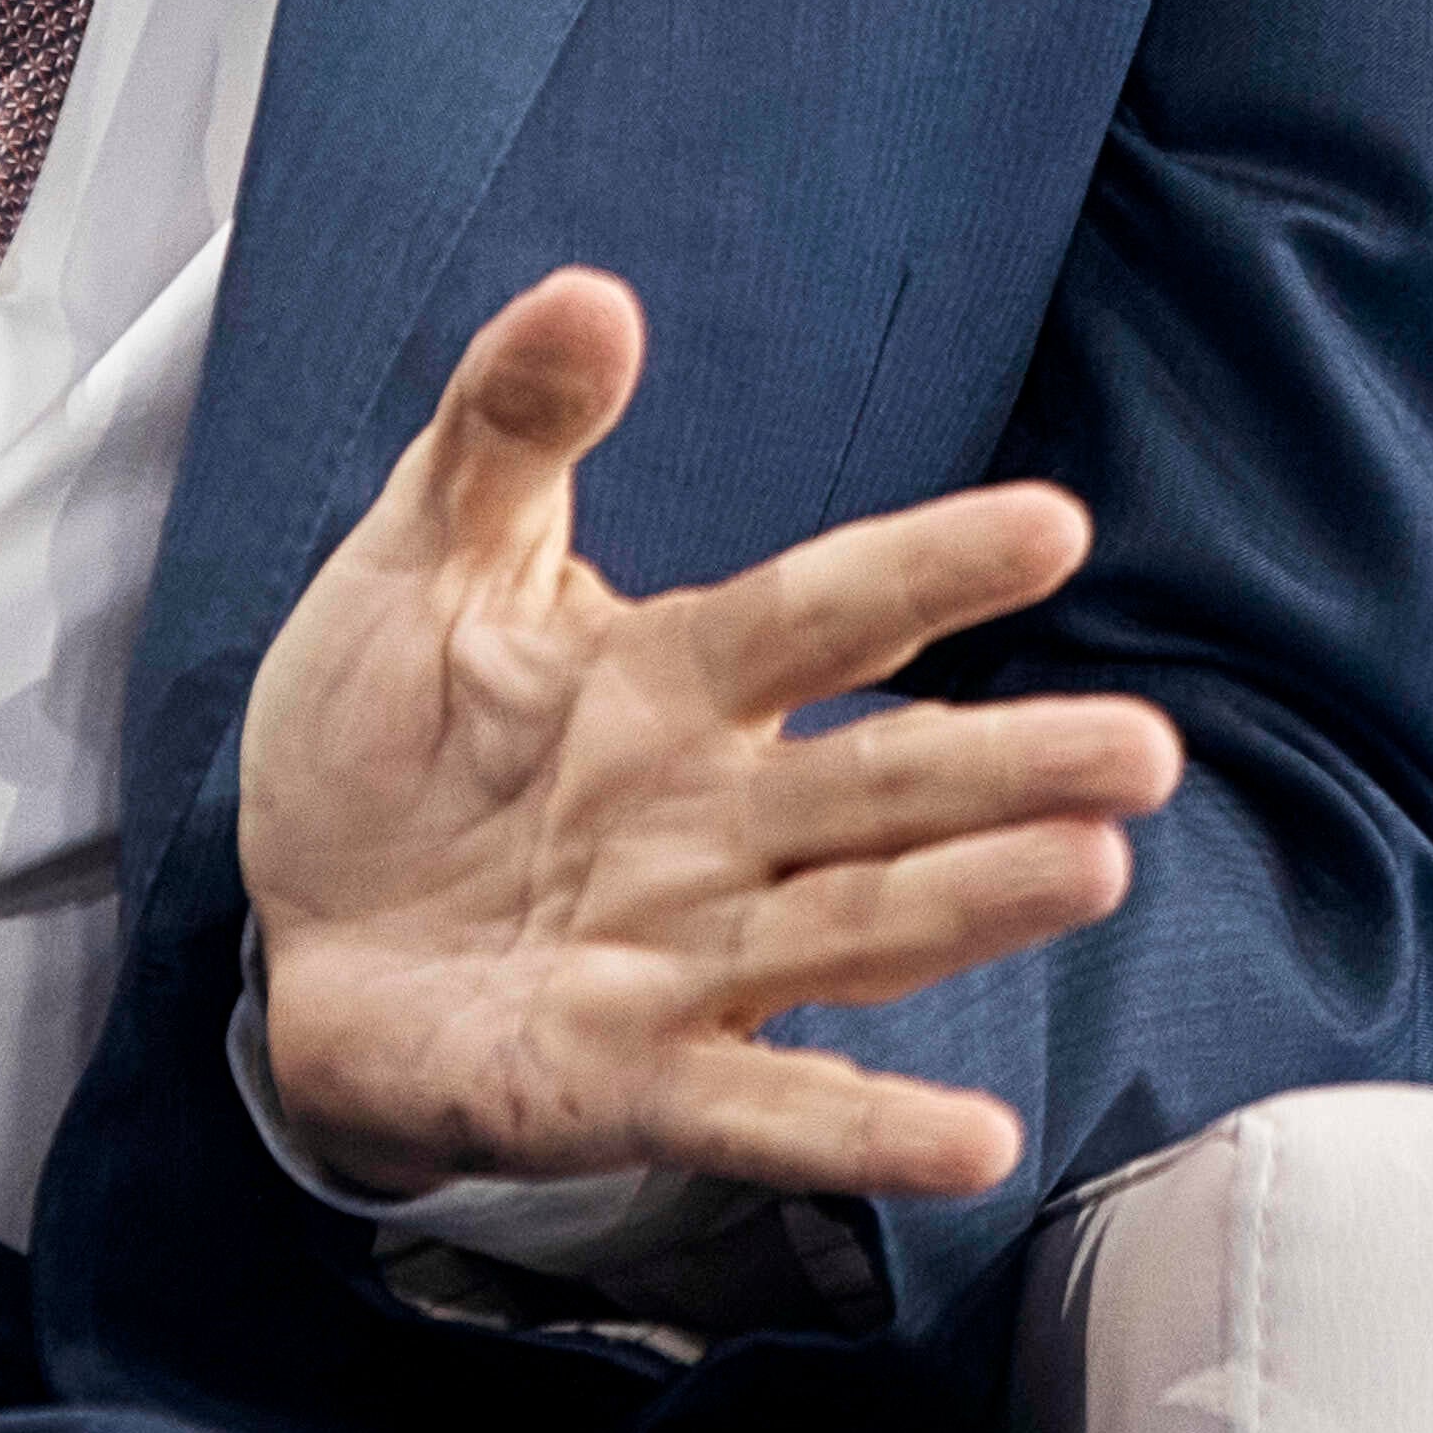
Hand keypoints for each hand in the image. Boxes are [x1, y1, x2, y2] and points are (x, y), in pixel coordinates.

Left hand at [238, 268, 1181, 1207]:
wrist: (290, 928)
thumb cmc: (384, 741)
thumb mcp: (424, 562)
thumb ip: (506, 432)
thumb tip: (591, 292)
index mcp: (678, 680)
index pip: (822, 614)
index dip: (925, 570)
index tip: (1050, 525)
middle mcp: (715, 818)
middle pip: (882, 783)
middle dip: (1008, 764)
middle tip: (1141, 748)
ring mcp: (686, 955)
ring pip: (857, 925)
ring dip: (971, 905)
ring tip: (1088, 868)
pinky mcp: (631, 1080)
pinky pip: (762, 1105)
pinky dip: (861, 1127)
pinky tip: (972, 1140)